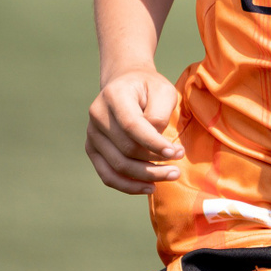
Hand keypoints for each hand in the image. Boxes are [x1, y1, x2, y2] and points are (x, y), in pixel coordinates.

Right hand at [86, 67, 183, 194]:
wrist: (125, 84)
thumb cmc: (149, 88)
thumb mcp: (162, 91)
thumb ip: (159, 115)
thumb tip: (156, 145)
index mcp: (114, 95)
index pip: (132, 125)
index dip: (154, 143)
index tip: (176, 153)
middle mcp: (98, 115)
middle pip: (126, 149)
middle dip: (155, 162)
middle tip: (178, 166)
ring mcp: (92, 134)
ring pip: (117, 166)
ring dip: (146, 176)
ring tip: (170, 176)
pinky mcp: (92, 149)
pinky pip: (107, 175)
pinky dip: (128, 186)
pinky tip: (149, 187)